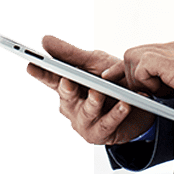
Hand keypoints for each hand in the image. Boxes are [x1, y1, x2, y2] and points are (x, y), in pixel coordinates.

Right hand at [26, 34, 155, 144]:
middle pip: (67, 96)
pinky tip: (125, 104)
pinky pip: (108, 123)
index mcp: (68, 86)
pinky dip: (117, 113)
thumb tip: (44, 40)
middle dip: (67, 89)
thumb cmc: (114, 81)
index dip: (41, 73)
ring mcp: (84, 122)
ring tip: (99, 92)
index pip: (52, 78)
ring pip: (86, 112)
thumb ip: (70, 54)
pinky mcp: (101, 134)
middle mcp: (72, 105)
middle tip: (67, 80)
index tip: (31, 64)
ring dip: (93, 101)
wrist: (143, 103)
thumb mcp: (94, 62)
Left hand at [110, 40, 173, 116]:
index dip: (136, 71)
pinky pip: (141, 67)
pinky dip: (146, 83)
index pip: (147, 52)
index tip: (137, 87)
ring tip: (158, 94)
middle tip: (148, 94)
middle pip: (134, 52)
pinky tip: (165, 92)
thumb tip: (163, 87)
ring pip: (132, 56)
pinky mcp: (172, 62)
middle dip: (131, 76)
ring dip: (138, 79)